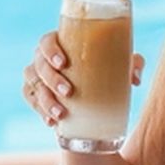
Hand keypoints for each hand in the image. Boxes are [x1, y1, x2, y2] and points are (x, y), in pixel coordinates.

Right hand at [21, 32, 144, 126]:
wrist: (94, 91)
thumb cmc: (106, 69)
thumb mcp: (121, 65)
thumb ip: (132, 64)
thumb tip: (134, 78)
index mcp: (61, 43)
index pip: (47, 42)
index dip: (51, 51)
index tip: (63, 63)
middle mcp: (44, 58)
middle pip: (39, 65)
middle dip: (51, 79)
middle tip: (68, 92)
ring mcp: (37, 76)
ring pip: (33, 85)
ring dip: (45, 100)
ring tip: (61, 114)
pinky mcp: (35, 93)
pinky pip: (31, 100)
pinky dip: (40, 110)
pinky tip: (52, 121)